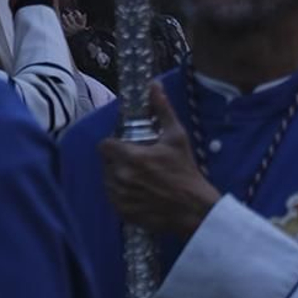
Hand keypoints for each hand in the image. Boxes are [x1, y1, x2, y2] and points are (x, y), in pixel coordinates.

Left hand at [100, 82, 218, 238]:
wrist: (192, 209)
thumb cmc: (185, 170)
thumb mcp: (177, 137)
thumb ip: (162, 110)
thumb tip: (154, 85)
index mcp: (131, 157)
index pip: (104, 145)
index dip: (113, 142)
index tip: (126, 144)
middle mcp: (120, 177)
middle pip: (106, 162)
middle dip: (118, 159)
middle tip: (137, 160)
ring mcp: (119, 197)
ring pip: (108, 180)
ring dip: (118, 176)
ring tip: (139, 176)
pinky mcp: (122, 212)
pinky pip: (113, 198)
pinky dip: (121, 193)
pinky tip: (139, 191)